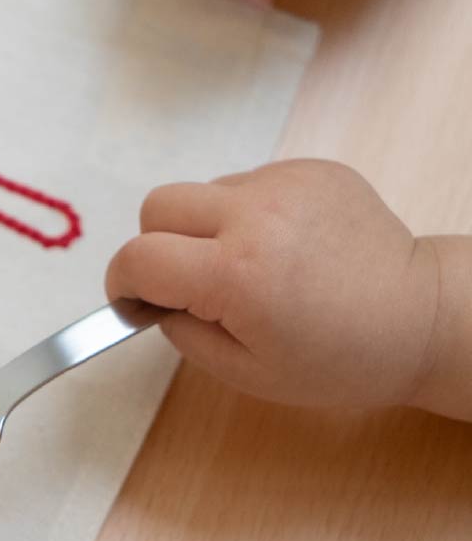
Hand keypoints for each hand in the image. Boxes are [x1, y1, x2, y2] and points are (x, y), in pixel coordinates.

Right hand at [106, 159, 441, 410]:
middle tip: (184, 283)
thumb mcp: (243, 371)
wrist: (418, 318)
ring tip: (244, 267)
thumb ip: (183, 332)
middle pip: (157, 206)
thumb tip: (156, 299)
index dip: (122, 283)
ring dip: (202, 229)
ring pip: (201, 192)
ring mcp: (286, 183)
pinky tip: (277, 249)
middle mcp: (256, 215)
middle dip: (155, 246)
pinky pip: (245, 184)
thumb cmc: (336, 360)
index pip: (138, 258)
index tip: (134, 302)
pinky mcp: (309, 169)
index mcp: (236, 275)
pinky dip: (243, 215)